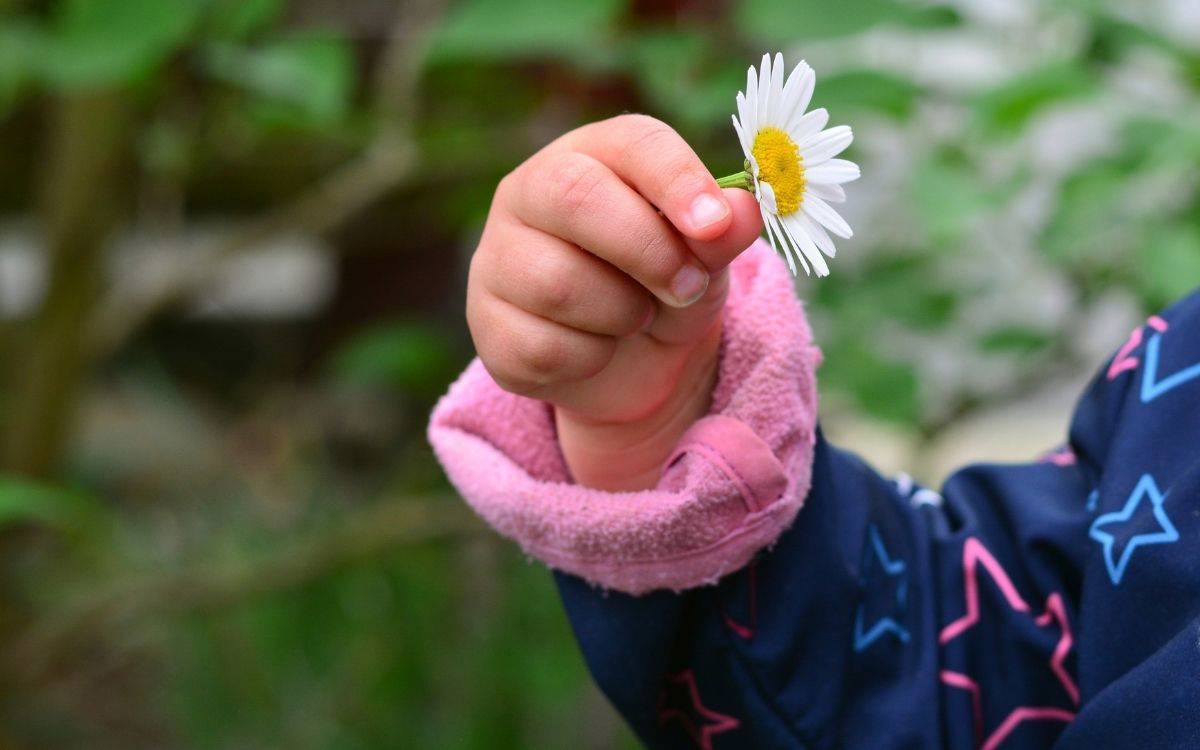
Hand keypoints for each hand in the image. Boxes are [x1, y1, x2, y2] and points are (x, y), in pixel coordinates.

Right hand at [466, 114, 762, 488]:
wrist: (628, 361)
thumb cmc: (663, 284)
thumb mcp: (705, 259)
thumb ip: (721, 234)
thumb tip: (743, 211)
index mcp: (592, 154)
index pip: (631, 143)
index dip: (677, 180)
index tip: (716, 224)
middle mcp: (530, 191)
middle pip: (575, 198)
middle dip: (649, 252)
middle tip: (688, 286)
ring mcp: (497, 256)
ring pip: (558, 283)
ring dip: (623, 314)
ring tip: (635, 317)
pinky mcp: (486, 323)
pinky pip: (543, 347)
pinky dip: (590, 359)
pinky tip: (596, 348)